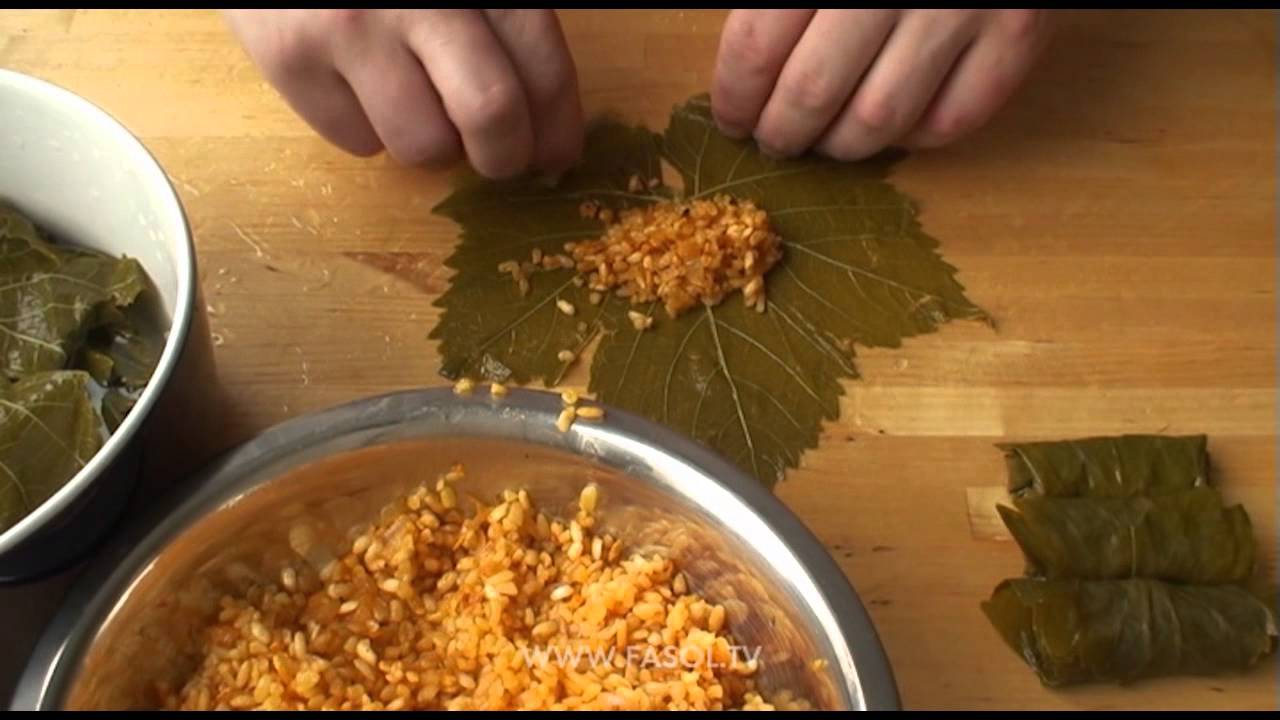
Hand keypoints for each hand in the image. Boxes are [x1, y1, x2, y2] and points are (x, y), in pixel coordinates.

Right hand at [223, 9, 582, 177]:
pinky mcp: (290, 58)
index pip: (543, 70)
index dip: (557, 130)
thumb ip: (504, 32)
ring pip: (423, 146)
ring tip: (414, 104)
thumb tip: (543, 129)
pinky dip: (368, 131)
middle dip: (504, 156)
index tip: (554, 154)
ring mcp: (350, 28)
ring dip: (430, 145)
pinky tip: (357, 84)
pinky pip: (357, 143)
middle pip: (491, 114)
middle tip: (496, 157)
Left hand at [710, 9, 1051, 159]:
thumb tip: (742, 68)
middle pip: (812, 93)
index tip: (733, 116)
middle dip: (780, 133)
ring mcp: (962, 10)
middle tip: (774, 140)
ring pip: (878, 120)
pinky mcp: (1018, 35)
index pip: (757, 47)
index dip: (735, 97)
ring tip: (827, 138)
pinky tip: (892, 124)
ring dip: (840, 146)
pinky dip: (912, 139)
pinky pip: (951, 122)